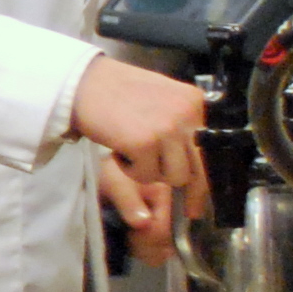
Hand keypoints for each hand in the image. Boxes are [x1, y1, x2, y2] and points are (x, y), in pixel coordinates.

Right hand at [71, 55, 208, 255]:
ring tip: (132, 156)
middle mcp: (187, 114)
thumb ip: (179, 122)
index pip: (210, 149)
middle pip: (197, 168)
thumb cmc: (115, 90)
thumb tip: (191, 159)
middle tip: (187, 208)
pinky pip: (145, 174)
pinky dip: (128, 169)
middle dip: (191, 192)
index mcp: (194, 101)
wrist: (82, 82)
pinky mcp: (144, 143)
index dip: (205, 178)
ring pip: (174, 176)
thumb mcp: (160, 99)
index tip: (199, 200)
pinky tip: (117, 151)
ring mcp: (166, 129)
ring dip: (151, 173)